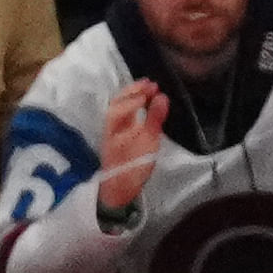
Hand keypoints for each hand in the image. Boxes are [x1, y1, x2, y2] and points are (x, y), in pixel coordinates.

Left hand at [98, 78, 167, 212]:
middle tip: (150, 84)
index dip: (138, 94)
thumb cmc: (134, 166)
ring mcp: (112, 132)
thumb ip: (155, 118)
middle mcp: (111, 125)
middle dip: (133, 91)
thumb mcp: (148, 142)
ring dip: (130, 98)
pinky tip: (139, 109)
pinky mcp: (115, 139)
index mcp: (116, 123)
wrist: (119, 189)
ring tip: (145, 91)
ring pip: (118, 109)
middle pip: (118, 102)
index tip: (154, 88)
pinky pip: (121, 117)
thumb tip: (162, 97)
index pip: (125, 102)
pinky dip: (129, 108)